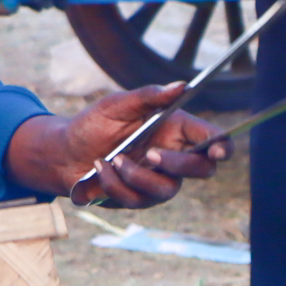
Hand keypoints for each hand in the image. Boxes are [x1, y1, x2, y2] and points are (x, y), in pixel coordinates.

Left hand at [6, 84, 227, 206]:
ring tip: (112, 159)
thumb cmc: (92, 124)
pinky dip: (116, 183)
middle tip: (151, 154)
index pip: (211, 139)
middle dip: (178, 165)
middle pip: (201, 170)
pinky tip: (101, 169)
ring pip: (167, 189)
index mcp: (175, 129)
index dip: (221, 146)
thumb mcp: (116, 104)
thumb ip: (149, 96)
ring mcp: (159, 181)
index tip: (216, 151)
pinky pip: (138, 199)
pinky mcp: (141, 199)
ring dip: (137, 175)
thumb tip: (181, 86)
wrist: (64, 153)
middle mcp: (173, 157)